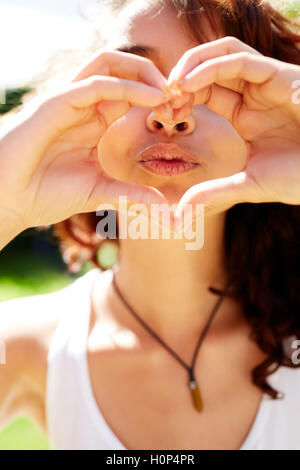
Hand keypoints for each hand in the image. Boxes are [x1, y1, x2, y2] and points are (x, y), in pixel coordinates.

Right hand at [0, 50, 171, 231]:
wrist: (8, 201)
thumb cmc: (45, 195)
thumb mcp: (98, 192)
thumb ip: (130, 194)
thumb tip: (165, 208)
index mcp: (94, 123)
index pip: (131, 95)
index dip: (159, 100)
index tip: (183, 116)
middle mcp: (84, 107)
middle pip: (124, 70)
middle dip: (156, 79)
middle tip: (182, 100)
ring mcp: (69, 101)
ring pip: (110, 64)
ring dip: (145, 74)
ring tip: (170, 94)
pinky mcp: (56, 103)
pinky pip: (96, 83)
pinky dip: (128, 86)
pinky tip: (154, 99)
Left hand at [166, 36, 299, 219]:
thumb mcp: (249, 184)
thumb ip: (215, 191)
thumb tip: (181, 211)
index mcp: (244, 115)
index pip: (204, 92)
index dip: (179, 99)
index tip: (161, 115)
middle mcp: (253, 94)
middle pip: (209, 67)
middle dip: (180, 78)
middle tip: (160, 98)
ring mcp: (268, 83)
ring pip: (224, 54)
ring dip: (192, 64)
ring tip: (171, 85)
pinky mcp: (282, 76)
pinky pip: (242, 61)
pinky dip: (212, 66)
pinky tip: (189, 83)